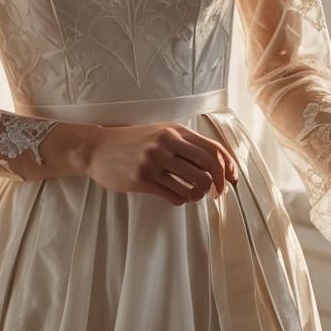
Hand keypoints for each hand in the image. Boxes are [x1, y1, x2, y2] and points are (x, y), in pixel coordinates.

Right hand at [85, 123, 238, 206]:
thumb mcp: (161, 133)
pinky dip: (182, 200)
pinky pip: (175, 195)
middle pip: (209, 167)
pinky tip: (178, 196)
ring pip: (195, 183)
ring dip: (199, 194)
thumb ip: (186, 143)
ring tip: (193, 195)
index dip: (229, 166)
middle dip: (219, 184)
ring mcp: (154, 161)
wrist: (98, 148)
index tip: (232, 179)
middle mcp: (166, 143)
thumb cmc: (133, 142)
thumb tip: (219, 163)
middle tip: (217, 193)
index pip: (213, 149)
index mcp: (175, 131)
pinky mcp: (142, 179)